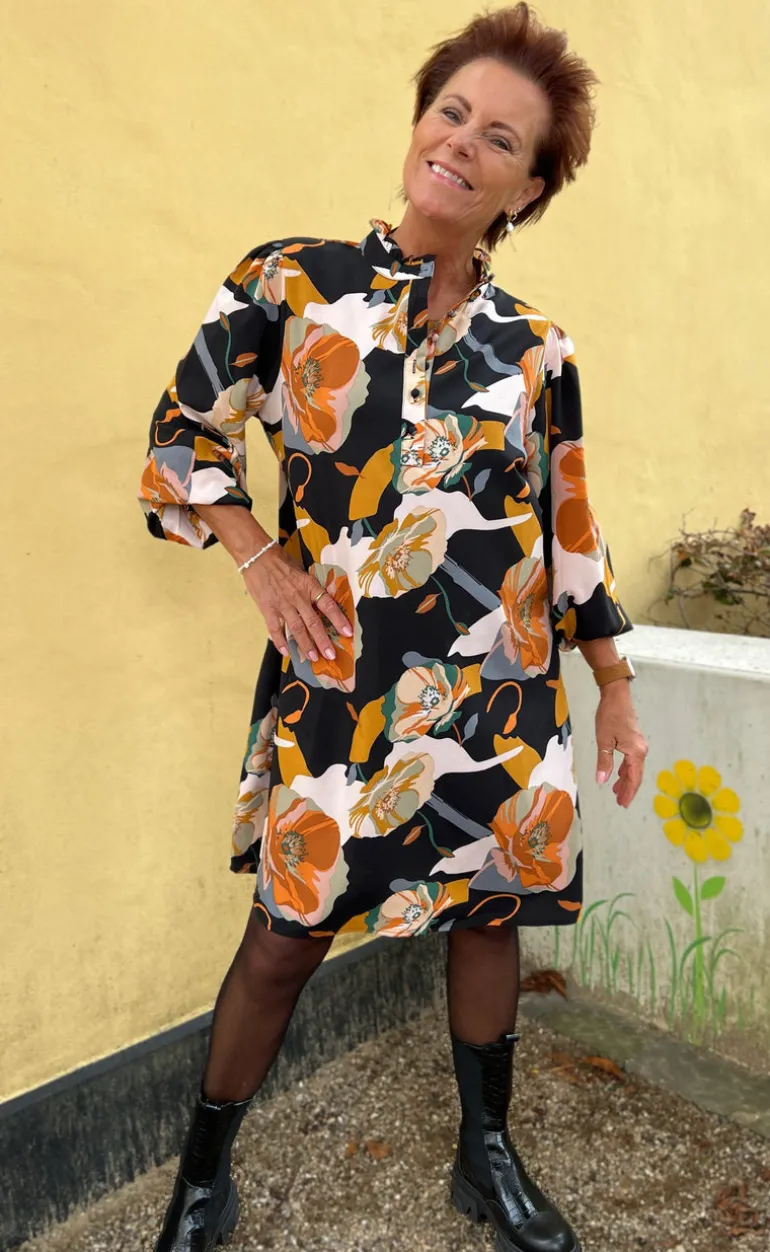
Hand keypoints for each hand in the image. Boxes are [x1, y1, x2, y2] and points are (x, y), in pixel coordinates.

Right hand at [243, 546, 352, 661]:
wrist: (257, 556)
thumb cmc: (280, 561)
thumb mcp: (301, 571)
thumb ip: (310, 587)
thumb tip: (321, 601)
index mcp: (309, 586)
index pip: (327, 605)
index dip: (338, 619)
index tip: (347, 632)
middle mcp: (298, 597)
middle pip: (313, 622)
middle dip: (323, 641)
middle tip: (330, 656)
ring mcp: (282, 604)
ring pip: (297, 629)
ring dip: (305, 645)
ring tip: (313, 658)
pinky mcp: (267, 609)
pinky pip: (275, 629)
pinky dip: (280, 642)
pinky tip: (286, 652)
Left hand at [595, 681, 647, 807]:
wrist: (617, 696)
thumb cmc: (610, 716)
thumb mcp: (604, 741)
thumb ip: (604, 762)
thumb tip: (602, 780)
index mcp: (635, 752)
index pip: (634, 778)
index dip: (629, 792)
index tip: (623, 804)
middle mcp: (641, 750)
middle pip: (635, 775)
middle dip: (628, 789)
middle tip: (620, 802)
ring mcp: (638, 745)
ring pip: (633, 768)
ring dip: (625, 780)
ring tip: (616, 791)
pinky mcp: (634, 740)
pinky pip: (631, 760)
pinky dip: (625, 770)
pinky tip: (618, 774)